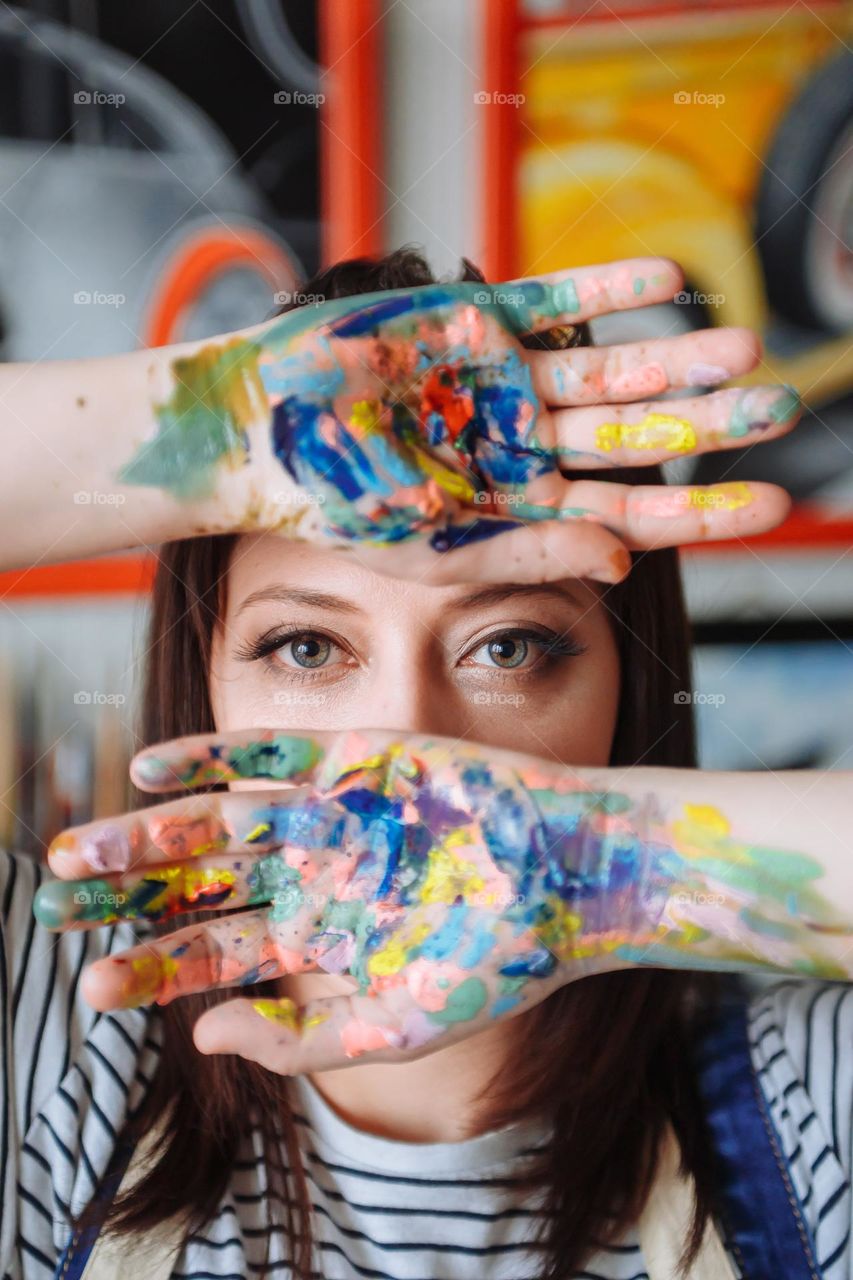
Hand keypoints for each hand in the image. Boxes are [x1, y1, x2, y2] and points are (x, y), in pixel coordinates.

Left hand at [37, 728, 642, 1072]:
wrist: (573, 878)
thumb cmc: (497, 961)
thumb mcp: (393, 1024)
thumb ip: (298, 1038)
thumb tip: (202, 1036)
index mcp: (317, 940)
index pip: (212, 957)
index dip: (151, 971)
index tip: (91, 988)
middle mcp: (310, 875)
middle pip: (198, 885)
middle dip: (126, 899)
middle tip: (51, 905)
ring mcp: (327, 815)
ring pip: (217, 822)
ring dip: (147, 833)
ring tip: (77, 852)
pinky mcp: (352, 760)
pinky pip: (265, 756)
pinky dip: (208, 757)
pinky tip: (148, 769)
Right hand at [119, 257, 798, 583]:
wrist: (259, 432)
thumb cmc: (336, 504)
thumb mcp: (434, 549)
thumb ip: (531, 552)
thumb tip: (627, 560)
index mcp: (520, 507)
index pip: (629, 511)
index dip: (700, 508)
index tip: (770, 505)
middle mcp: (524, 444)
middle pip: (634, 436)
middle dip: (706, 424)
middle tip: (781, 409)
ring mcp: (504, 380)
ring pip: (608, 368)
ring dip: (673, 355)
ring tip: (743, 346)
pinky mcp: (475, 321)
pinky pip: (556, 303)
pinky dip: (607, 291)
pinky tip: (668, 278)